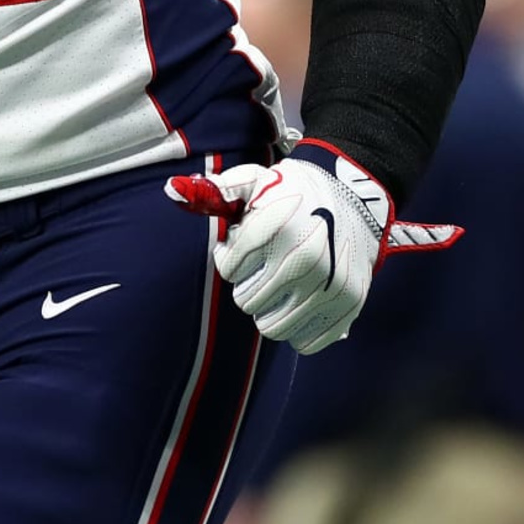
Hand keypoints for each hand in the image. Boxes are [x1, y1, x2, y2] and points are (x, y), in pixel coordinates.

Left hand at [165, 141, 461, 353]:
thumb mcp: (251, 180)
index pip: (228, 268)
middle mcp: (302, 259)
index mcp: (272, 226)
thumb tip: (171, 189)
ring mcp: (329, 285)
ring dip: (270, 309)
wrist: (352, 196)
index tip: (244, 243)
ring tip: (280, 282)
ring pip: (272, 327)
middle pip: (247, 302)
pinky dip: (297, 328)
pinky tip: (300, 301)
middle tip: (263, 264)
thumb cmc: (290, 190)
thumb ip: (213, 191)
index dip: (230, 255)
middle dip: (248, 283)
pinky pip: (305, 343)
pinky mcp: (348, 306)